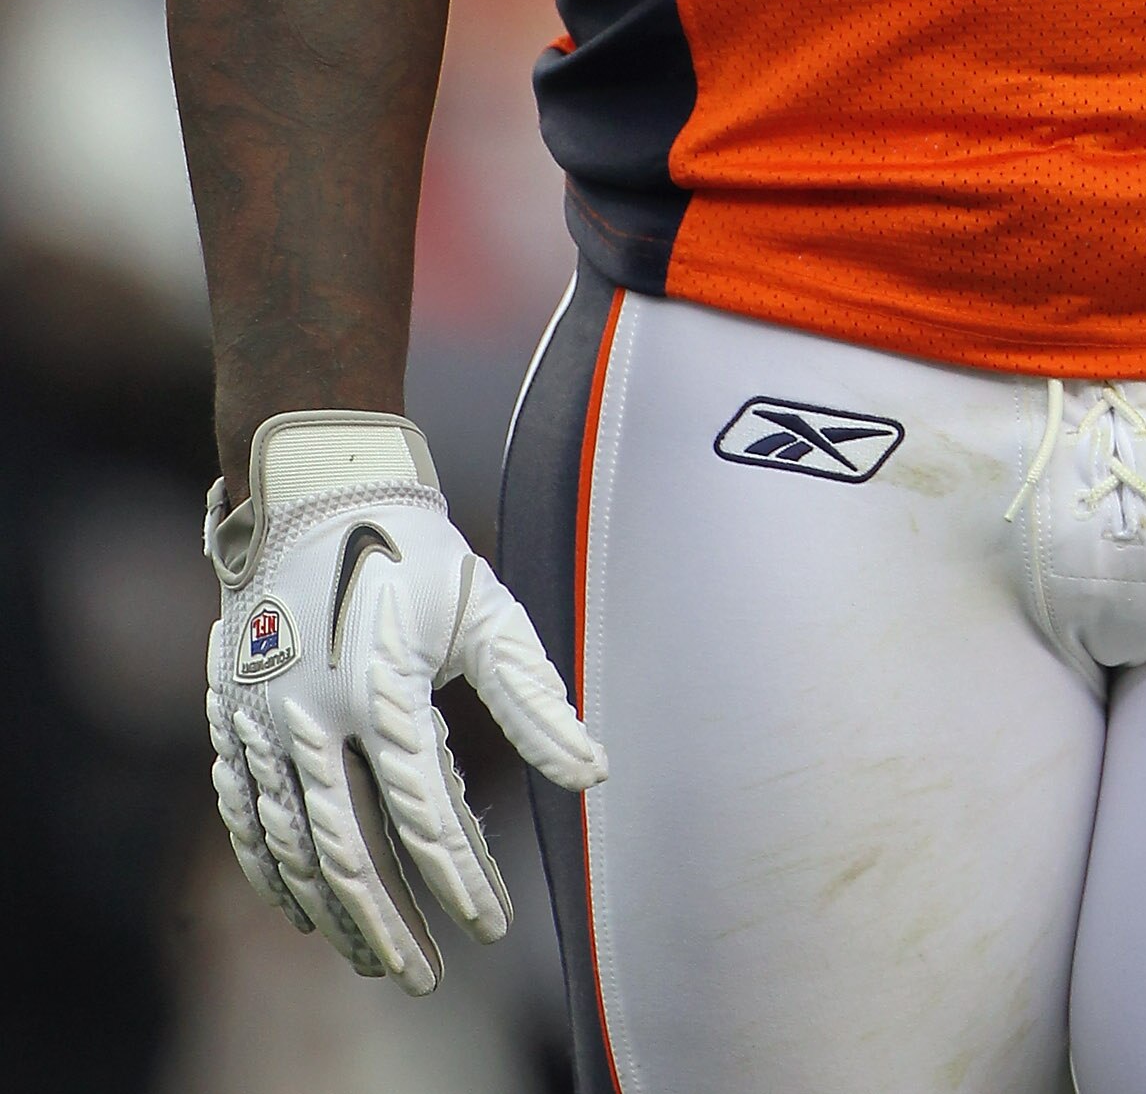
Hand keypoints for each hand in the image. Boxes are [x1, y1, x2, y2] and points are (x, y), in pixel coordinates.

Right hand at [206, 410, 604, 992]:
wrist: (313, 489)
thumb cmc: (414, 551)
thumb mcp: (486, 611)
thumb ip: (535, 699)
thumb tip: (591, 773)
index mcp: (384, 691)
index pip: (426, 816)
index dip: (461, 881)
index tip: (492, 927)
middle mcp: (315, 718)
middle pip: (349, 854)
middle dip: (390, 927)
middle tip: (427, 977)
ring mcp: (264, 723)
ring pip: (292, 849)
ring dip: (333, 915)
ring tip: (374, 960)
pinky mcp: (232, 719)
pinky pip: (245, 818)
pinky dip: (270, 874)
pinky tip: (301, 910)